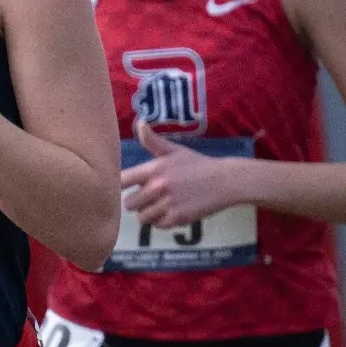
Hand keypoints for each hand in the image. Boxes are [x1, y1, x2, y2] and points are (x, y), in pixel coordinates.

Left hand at [119, 118, 251, 227]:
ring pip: (142, 217)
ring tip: (160, 205)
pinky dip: (161, 221)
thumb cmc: (197, 165)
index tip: (126, 187)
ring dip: (148, 213)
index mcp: (155, 168)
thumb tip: (140, 121)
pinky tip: (170, 212)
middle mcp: (159, 186)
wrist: (225, 181)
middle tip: (148, 197)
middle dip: (137, 202)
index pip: (122, 181)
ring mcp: (168, 204)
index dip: (120, 185)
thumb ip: (152, 140)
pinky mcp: (178, 218)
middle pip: (129, 204)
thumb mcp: (174, 150)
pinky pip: (157, 225)